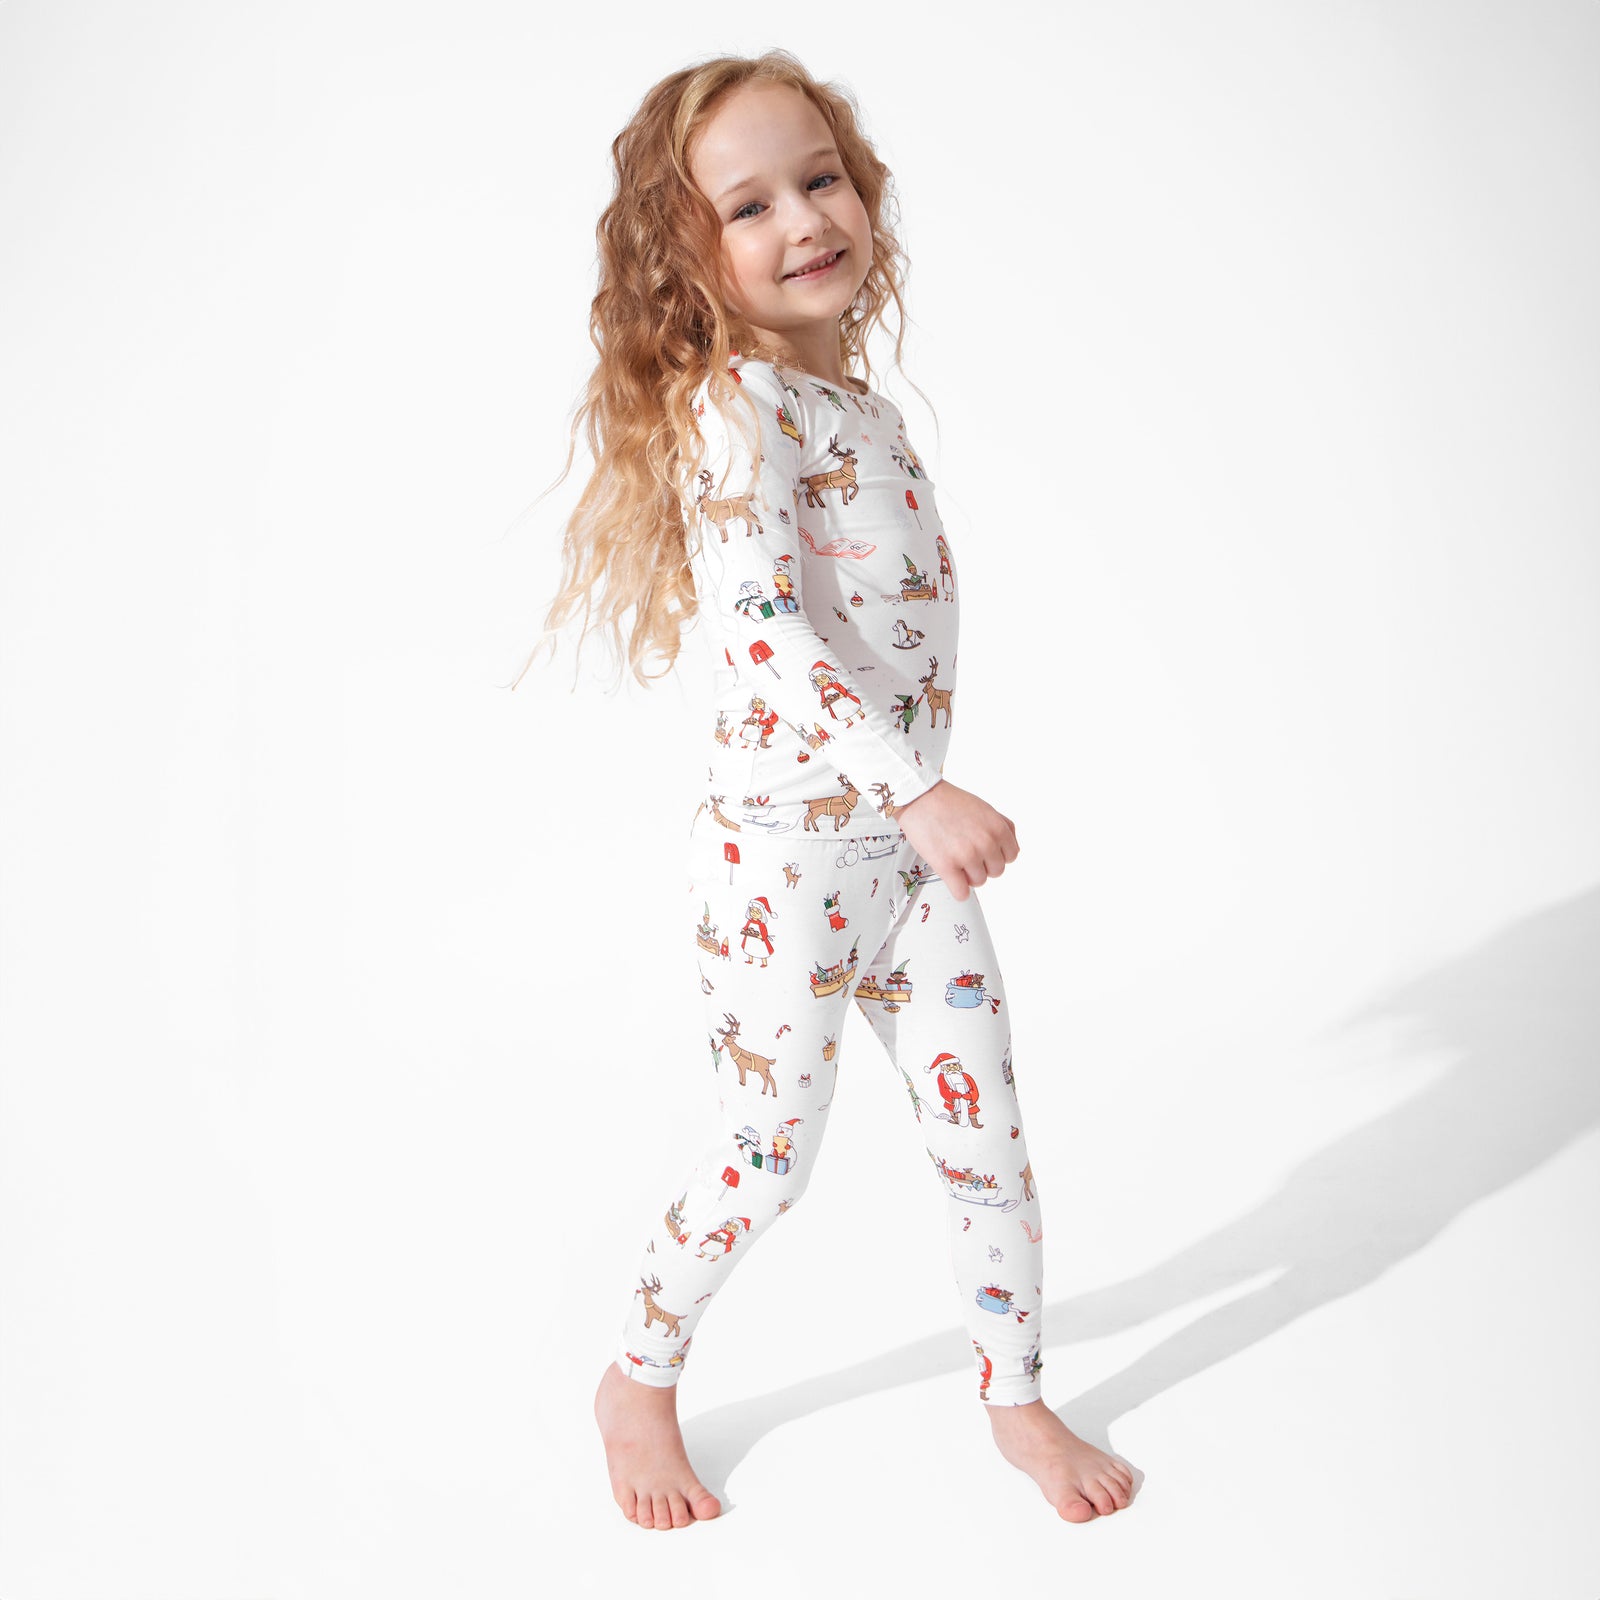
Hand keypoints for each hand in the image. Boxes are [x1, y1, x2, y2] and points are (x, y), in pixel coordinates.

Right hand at [893, 779, 1017, 901]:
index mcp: (997, 828)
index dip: (996, 854)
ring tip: (955, 859)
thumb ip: (1003, 827)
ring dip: (968, 875)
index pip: (1011, 856)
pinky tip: (952, 877)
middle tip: (967, 854)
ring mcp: (966, 855)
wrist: (920, 798)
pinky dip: (958, 890)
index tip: (985, 851)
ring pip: (979, 882)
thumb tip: (1012, 847)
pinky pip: (961, 893)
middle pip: (996, 871)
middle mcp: (985, 842)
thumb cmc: (949, 802)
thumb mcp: (985, 808)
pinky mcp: (946, 866)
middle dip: (983, 864)